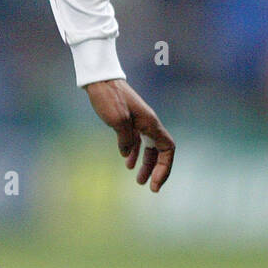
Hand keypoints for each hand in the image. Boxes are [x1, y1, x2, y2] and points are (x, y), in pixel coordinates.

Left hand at [84, 78, 174, 192]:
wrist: (99, 80)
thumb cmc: (109, 98)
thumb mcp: (117, 120)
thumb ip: (126, 139)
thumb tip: (127, 154)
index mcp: (150, 123)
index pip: (168, 149)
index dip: (165, 167)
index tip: (155, 183)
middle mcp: (148, 123)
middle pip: (160, 151)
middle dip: (157, 170)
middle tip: (149, 187)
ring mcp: (139, 122)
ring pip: (148, 147)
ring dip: (145, 164)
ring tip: (138, 180)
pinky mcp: (128, 121)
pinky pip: (137, 141)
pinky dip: (134, 153)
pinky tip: (127, 162)